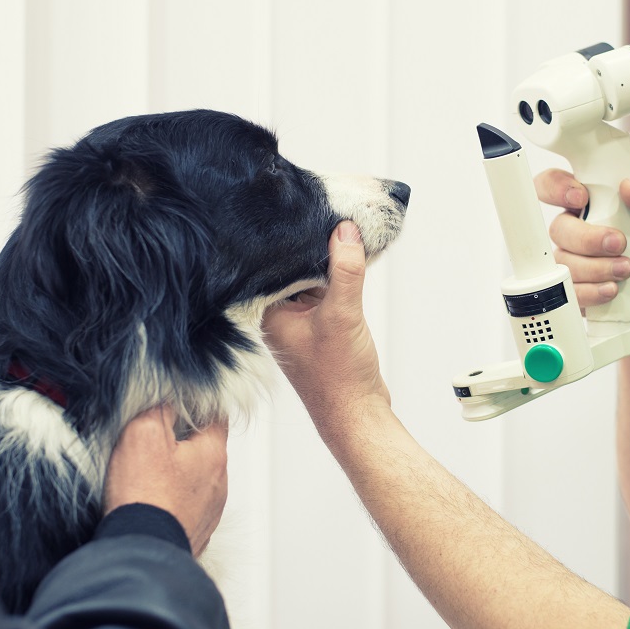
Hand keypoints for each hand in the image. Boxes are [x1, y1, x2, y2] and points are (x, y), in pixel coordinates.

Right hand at [103, 405, 228, 556]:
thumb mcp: (143, 433)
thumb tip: (170, 400)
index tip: (179, 404)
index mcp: (213, 453)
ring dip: (177, 473)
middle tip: (154, 438)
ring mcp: (210, 510)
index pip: (217, 416)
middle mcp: (219, 482)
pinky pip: (187, 506)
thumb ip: (160, 409)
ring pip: (197, 479)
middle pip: (206, 448)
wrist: (141, 551)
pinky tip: (151, 500)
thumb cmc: (143, 496)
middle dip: (183, 440)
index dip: (197, 405)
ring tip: (148, 473)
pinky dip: (172, 500)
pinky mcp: (196, 531)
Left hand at [262, 222, 389, 430]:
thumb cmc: (339, 379)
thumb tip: (345, 231)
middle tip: (336, 216)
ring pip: (315, 280)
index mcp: (271, 314)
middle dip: (317, 248)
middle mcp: (282, 318)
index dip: (296, 240)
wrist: (358, 416)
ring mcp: (303, 324)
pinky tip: (357, 262)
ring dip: (333, 263)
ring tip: (350, 234)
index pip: (278, 265)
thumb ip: (345, 271)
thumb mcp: (343, 315)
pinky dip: (343, 279)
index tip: (313, 213)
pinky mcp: (323, 329)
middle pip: (297, 269)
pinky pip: (330, 294)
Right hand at [534, 168, 629, 314]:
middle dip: (587, 238)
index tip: (581, 198)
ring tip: (626, 270)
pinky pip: (567, 290)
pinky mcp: (573, 288)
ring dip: (596, 267)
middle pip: (558, 227)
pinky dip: (591, 291)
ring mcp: (571, 259)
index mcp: (593, 203)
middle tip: (619, 243)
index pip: (555, 184)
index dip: (557, 187)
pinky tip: (611, 289)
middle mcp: (575, 229)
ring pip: (564, 261)